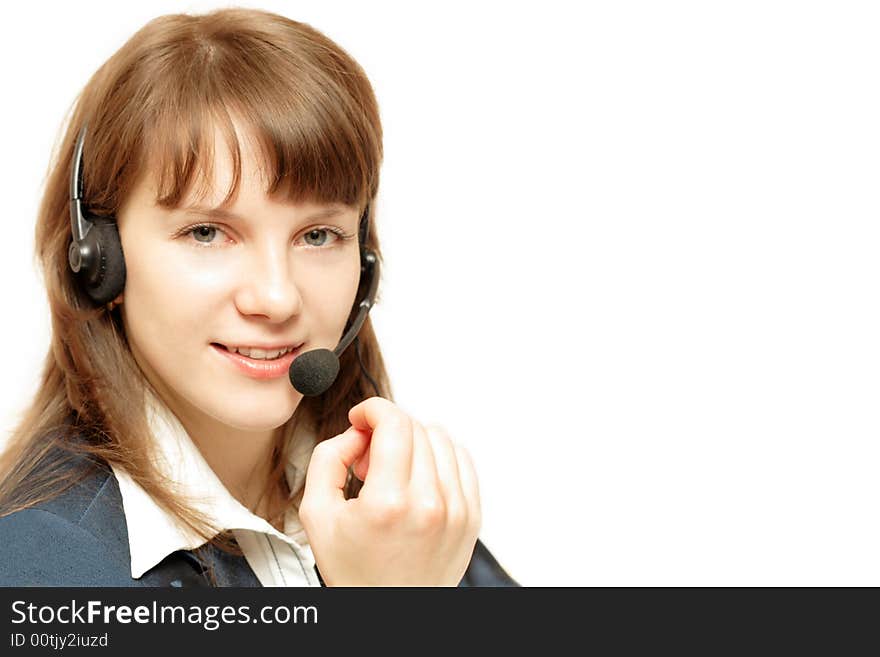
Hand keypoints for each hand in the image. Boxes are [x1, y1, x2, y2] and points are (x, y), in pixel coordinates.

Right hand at [298, 396, 481, 585]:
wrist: (390, 613)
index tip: (361, 418)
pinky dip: (438, 455)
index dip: (373, 409)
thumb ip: (329, 459)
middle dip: (386, 430)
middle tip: (369, 457)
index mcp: (388, 503)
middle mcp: (429, 504)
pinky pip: (461, 459)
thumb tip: (357, 432)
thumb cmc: (355, 570)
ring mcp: (457, 510)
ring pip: (440, 438)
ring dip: (413, 441)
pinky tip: (417, 474)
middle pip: (415, 428)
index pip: (394, 423)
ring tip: (393, 470)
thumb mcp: (317, 514)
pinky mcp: (472, 516)